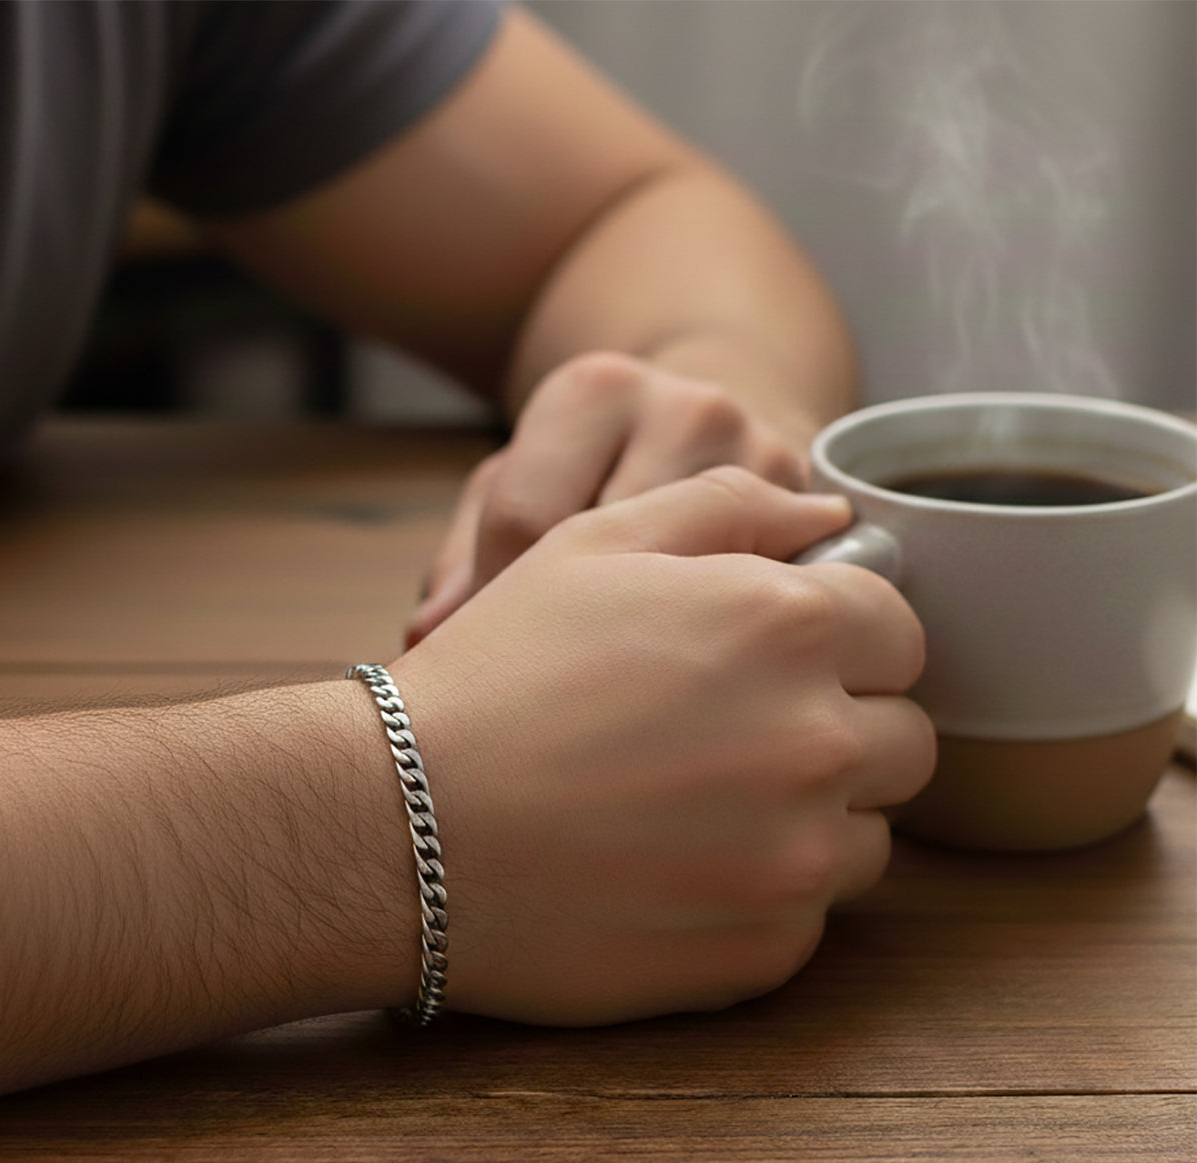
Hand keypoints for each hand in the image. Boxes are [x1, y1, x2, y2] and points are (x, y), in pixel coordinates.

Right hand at [392, 467, 934, 1024]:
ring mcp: (795, 860)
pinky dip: (762, 895)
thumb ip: (730, 505)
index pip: (900, 632)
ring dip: (812, 818)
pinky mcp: (761, 951)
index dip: (844, 640)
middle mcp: (816, 742)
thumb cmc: (498, 673)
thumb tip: (830, 516)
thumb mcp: (596, 545)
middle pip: (904, 740)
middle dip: (843, 728)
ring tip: (700, 807)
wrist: (404, 825)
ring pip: (867, 835)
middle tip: (740, 734)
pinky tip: (672, 870)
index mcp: (788, 627)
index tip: (782, 659)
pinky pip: (809, 917)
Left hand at [405, 351, 810, 645]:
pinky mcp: (815, 499)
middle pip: (620, 553)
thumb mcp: (518, 482)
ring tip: (624, 683)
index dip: (497, 605)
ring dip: (658, 641)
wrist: (707, 411)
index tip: (489, 658)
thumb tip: (425, 641)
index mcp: (593, 392)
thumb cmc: (588, 465)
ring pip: (699, 582)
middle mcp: (686, 407)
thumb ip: (467, 557)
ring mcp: (763, 450)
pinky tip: (694, 663)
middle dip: (578, 631)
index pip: (531, 520)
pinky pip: (759, 592)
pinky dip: (721, 633)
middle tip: (555, 691)